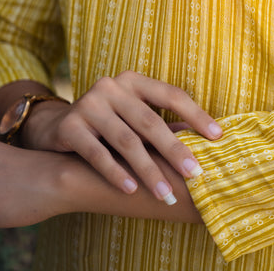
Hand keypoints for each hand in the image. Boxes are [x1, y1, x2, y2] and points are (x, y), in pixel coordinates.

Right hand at [21, 71, 221, 201]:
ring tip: (165, 193)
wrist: (55, 128)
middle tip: (195, 174)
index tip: (218, 137)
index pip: (171, 94)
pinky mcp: (69, 126)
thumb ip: (161, 125)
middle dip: (175, 150)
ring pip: (125, 140)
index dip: (196, 115)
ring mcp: (89, 104)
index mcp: (133, 80)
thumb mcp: (134, 117)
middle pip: (150, 121)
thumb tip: (203, 141)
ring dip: (148, 170)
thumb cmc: (108, 124)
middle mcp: (111, 87)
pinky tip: (132, 190)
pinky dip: (116, 172)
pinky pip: (96, 153)